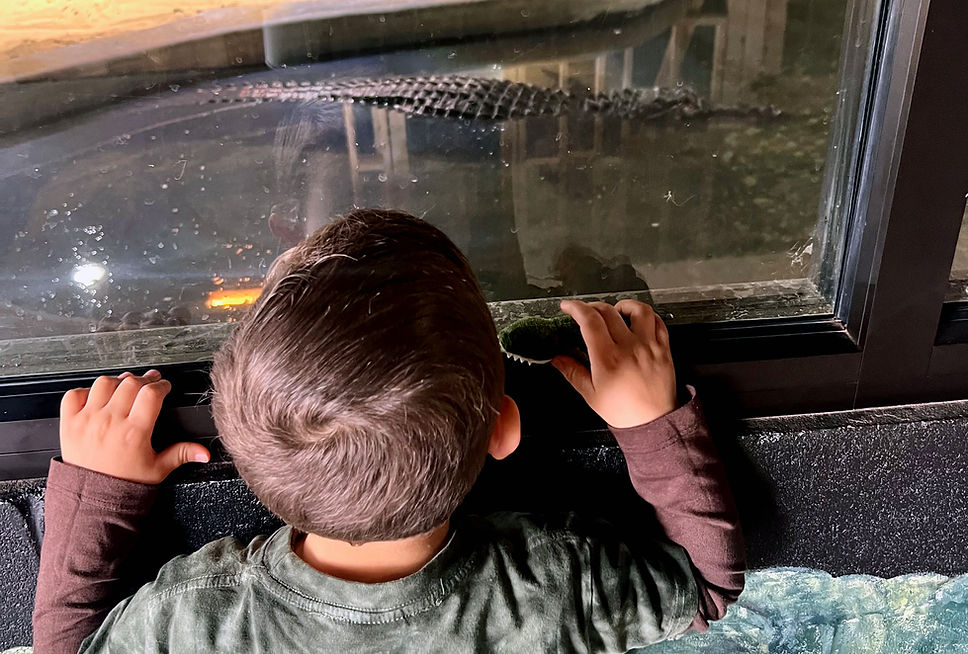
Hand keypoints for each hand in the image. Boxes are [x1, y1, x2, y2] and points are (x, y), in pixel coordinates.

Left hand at [59, 370, 209, 483]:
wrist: (93, 498)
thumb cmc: (124, 484)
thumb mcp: (158, 469)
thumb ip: (182, 454)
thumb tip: (204, 452)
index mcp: (134, 432)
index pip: (151, 394)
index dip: (162, 385)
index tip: (164, 387)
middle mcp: (110, 422)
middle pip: (130, 384)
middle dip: (144, 380)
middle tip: (149, 383)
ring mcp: (87, 421)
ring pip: (103, 383)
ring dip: (117, 382)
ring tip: (124, 387)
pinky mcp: (69, 423)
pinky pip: (74, 394)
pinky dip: (85, 391)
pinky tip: (96, 397)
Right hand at [552, 300, 676, 427]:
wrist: (653, 422)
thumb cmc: (623, 411)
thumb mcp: (591, 394)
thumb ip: (572, 372)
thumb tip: (556, 359)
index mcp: (608, 359)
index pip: (590, 321)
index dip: (576, 308)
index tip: (568, 307)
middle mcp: (629, 348)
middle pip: (609, 311)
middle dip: (592, 306)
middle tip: (585, 312)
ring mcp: (649, 346)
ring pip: (639, 310)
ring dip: (623, 305)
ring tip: (615, 311)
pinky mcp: (663, 349)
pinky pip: (658, 322)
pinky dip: (646, 316)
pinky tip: (637, 321)